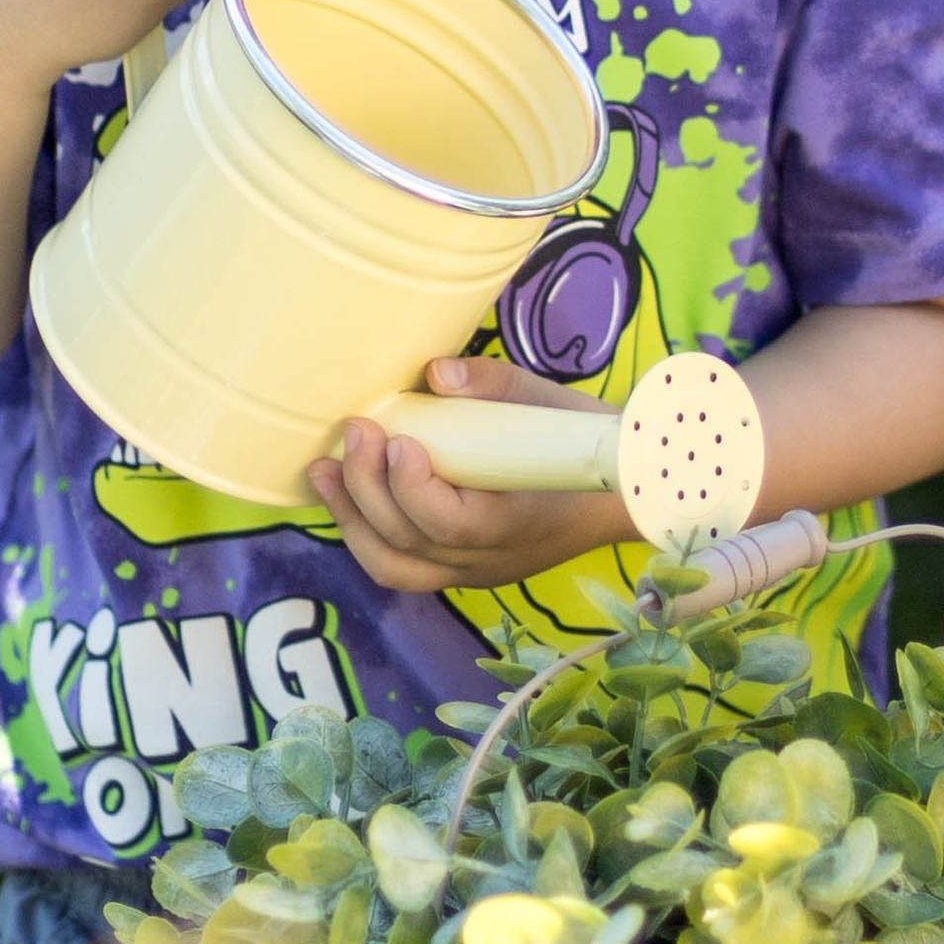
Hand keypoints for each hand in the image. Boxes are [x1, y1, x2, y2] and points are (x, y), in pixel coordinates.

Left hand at [305, 352, 628, 593]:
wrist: (621, 495)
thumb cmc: (584, 442)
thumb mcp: (550, 402)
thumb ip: (495, 385)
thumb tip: (436, 371)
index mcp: (520, 522)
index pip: (452, 525)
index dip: (414, 489)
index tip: (398, 439)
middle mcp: (490, 559)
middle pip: (411, 546)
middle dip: (368, 490)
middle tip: (354, 431)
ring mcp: (472, 572)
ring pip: (395, 567)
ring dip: (351, 519)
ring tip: (323, 470)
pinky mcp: (458, 569)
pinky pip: (401, 566)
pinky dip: (365, 533)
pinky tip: (345, 493)